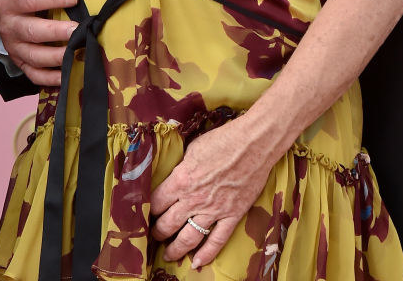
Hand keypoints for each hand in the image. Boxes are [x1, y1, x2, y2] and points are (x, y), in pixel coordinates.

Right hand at [0, 0, 76, 85]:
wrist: (4, 2)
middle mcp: (9, 25)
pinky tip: (69, 76)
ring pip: (33, 57)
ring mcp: (14, 46)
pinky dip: (50, 79)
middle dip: (55, 33)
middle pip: (31, 32)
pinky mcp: (21, 61)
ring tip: (79, 53)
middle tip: (79, 31)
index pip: (29, 0)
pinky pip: (34, 75)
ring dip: (56, 58)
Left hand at [150, 116, 273, 268]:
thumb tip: (176, 176)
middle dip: (158, 232)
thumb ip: (182, 167)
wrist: (255, 143)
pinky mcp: (232, 215)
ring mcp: (214, 210)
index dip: (148, 210)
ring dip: (175, 249)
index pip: (155, 203)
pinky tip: (197, 263)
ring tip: (168, 254)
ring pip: (188, 238)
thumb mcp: (194, 148)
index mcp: (181, 180)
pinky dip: (206, 254)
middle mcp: (194, 200)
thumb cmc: (224, 139)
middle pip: (168, 224)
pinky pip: (217, 240)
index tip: (147, 214)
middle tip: (156, 235)